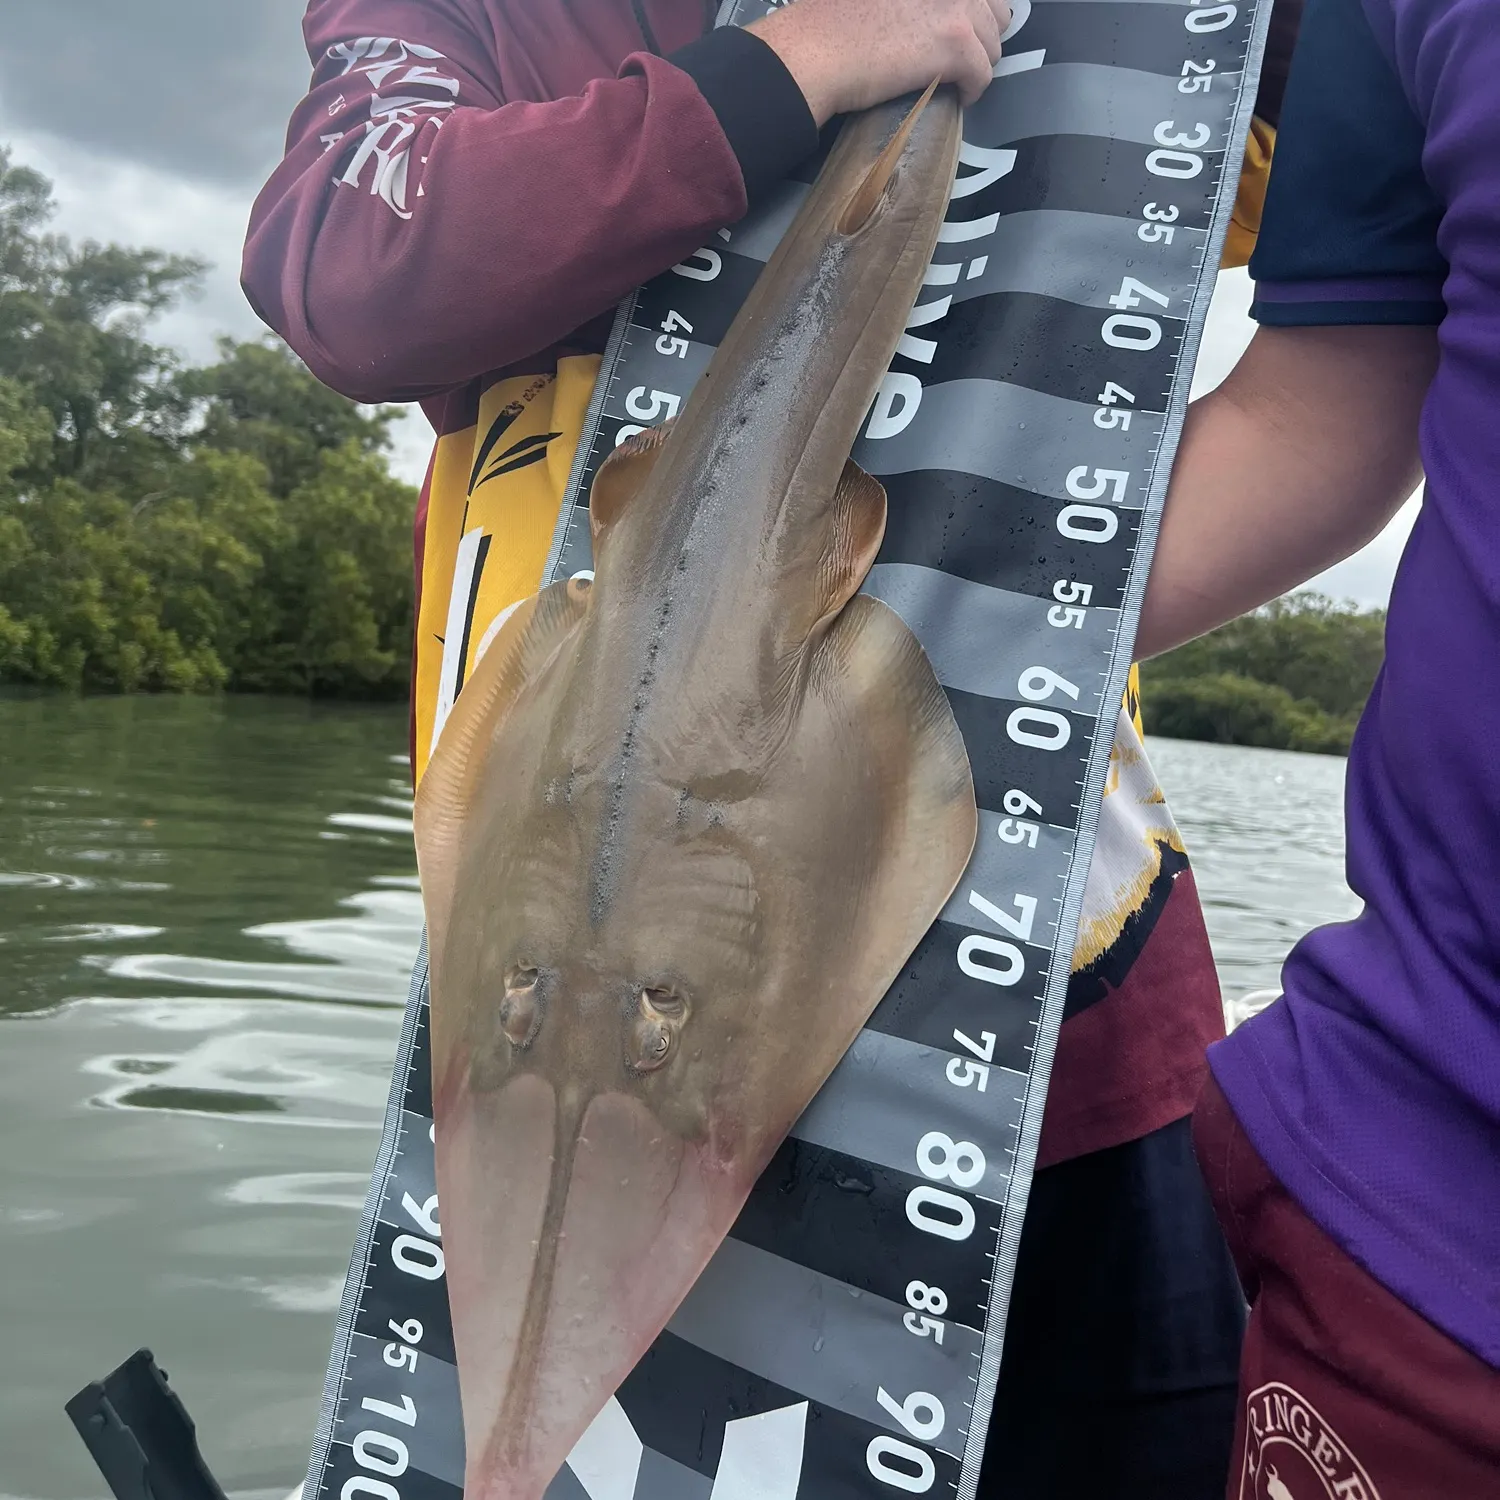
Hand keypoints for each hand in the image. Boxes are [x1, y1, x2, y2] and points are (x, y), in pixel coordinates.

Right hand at [748, 0, 1011, 125]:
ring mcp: (957, 5)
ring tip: (953, 80)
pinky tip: (956, 96)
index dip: (973, 11)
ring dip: (976, 65)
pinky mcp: (957, 43)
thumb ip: (908, 0)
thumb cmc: (828, 21)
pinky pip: (984, 74)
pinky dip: (972, 91)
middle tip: (960, 59)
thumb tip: (923, 16)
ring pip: (993, 44)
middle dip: (981, 37)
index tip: (962, 30)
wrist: (816, 49)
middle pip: (996, 11)